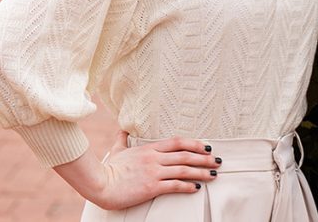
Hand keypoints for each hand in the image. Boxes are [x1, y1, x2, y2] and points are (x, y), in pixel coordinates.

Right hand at [55, 131, 220, 209]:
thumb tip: (123, 129)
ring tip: (213, 174)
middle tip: (217, 161)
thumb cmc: (108, 169)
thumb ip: (123, 139)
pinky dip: (188, 186)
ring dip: (201, 172)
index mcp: (149, 149)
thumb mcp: (117, 150)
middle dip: (204, 158)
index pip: (178, 142)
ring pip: (184, 170)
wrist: (99, 184)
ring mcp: (154, 172)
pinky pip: (175, 185)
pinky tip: (196, 188)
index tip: (207, 147)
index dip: (195, 143)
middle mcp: (155, 158)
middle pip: (186, 156)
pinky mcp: (152, 187)